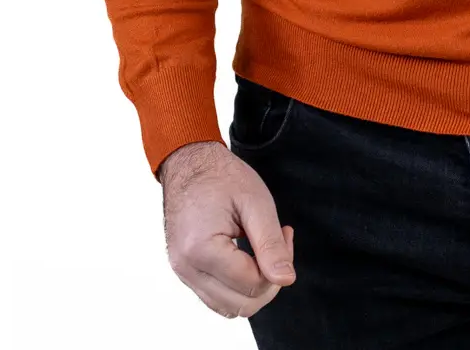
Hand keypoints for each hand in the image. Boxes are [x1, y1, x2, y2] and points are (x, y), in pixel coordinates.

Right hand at [159, 140, 295, 318]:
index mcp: (201, 250)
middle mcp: (186, 268)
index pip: (253, 284)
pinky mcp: (184, 271)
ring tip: (262, 250)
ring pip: (228, 307)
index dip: (278, 265)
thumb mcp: (255, 202)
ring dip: (253, 287)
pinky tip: (247, 257)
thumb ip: (271, 244)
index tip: (285, 232)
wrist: (189, 162)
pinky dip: (236, 285)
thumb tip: (286, 279)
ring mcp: (182, 272)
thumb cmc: (221, 176)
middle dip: (269, 280)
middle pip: (241, 304)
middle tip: (278, 243)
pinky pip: (215, 296)